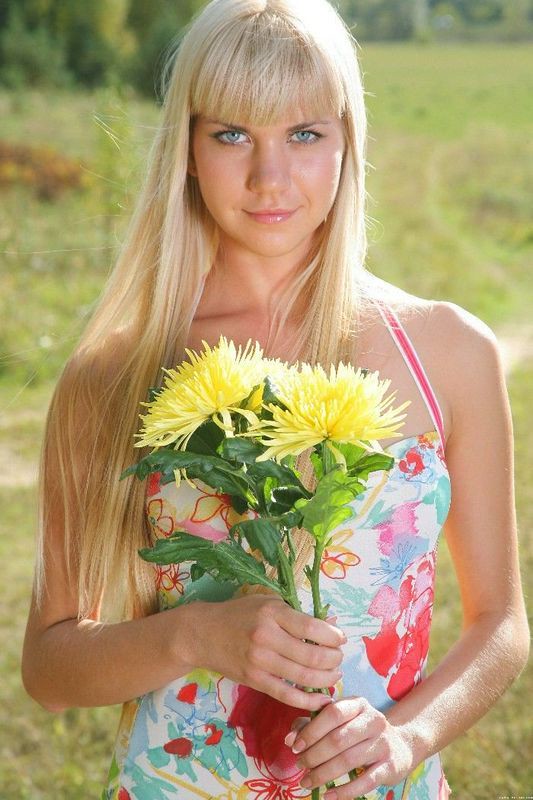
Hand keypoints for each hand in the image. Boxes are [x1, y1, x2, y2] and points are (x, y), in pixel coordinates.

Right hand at [195, 595, 345, 710]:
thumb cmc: (238, 614)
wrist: (202, 634)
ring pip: (303, 677)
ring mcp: (260, 661)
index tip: (340, 639)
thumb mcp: (267, 602)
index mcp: (272, 612)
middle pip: (312, 655)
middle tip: (339, 658)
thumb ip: (296, 613)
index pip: (311, 627)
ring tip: (335, 674)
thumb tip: (331, 625)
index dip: (333, 636)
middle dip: (334, 659)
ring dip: (326, 679)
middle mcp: (267, 636)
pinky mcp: (254, 680)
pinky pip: (286, 695)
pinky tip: (322, 698)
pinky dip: (308, 700)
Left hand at [284, 696, 415, 797]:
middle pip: (338, 739)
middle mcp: (373, 720)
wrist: (400, 745)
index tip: (295, 746)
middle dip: (314, 755)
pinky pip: (365, 782)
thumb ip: (313, 725)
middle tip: (300, 765)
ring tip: (306, 782)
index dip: (312, 730)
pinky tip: (328, 796)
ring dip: (323, 774)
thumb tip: (289, 738)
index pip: (333, 712)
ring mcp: (383, 743)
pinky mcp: (391, 766)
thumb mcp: (341, 721)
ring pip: (348, 760)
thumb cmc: (360, 731)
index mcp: (358, 704)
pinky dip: (344, 792)